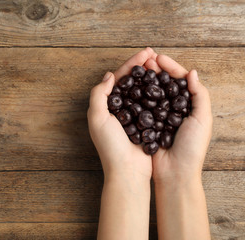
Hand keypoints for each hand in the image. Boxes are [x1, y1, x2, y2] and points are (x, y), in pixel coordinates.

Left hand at [87, 48, 157, 180]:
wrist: (127, 170)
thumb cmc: (110, 146)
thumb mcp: (97, 118)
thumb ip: (99, 94)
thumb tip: (109, 75)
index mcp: (106, 105)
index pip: (119, 78)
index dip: (131, 64)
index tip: (145, 52)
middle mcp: (118, 108)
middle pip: (131, 82)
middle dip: (142, 66)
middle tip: (154, 53)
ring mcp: (132, 116)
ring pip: (142, 90)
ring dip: (150, 77)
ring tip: (160, 65)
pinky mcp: (145, 124)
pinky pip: (151, 104)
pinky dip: (156, 93)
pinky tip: (165, 85)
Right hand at [148, 54, 212, 184]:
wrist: (175, 172)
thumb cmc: (192, 147)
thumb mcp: (202, 119)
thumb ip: (200, 95)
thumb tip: (192, 72)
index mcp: (189, 105)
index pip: (179, 80)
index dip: (170, 67)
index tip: (158, 57)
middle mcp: (172, 108)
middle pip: (163, 83)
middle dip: (154, 70)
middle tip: (144, 59)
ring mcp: (158, 116)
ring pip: (150, 92)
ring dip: (144, 80)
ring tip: (137, 69)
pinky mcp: (147, 124)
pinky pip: (141, 107)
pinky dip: (136, 96)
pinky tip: (130, 88)